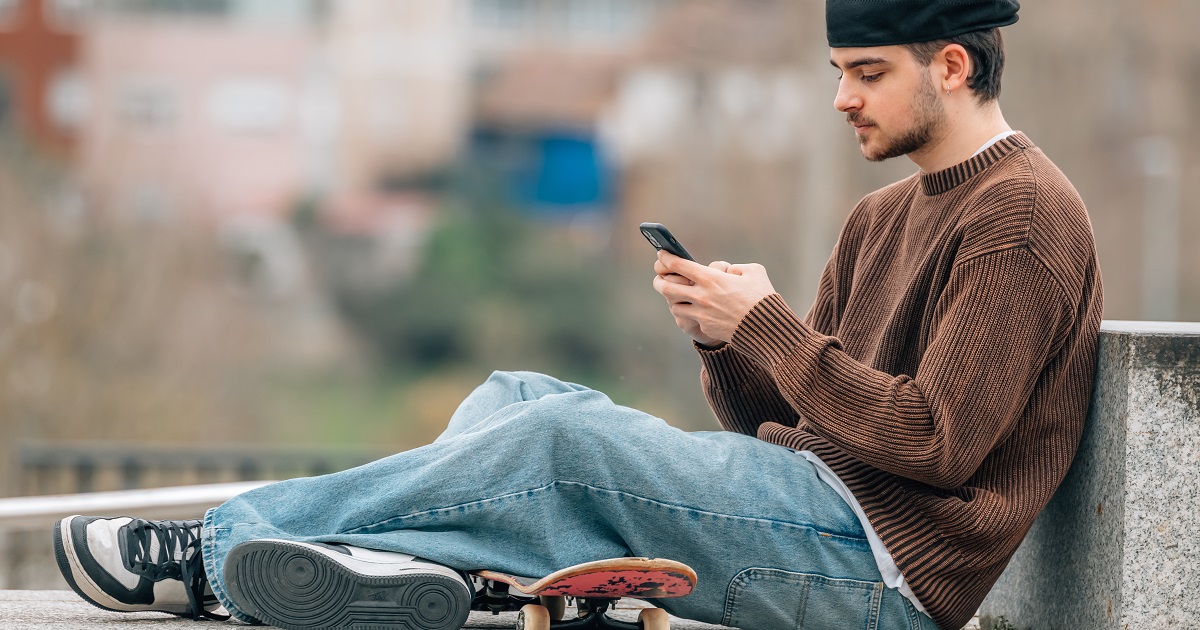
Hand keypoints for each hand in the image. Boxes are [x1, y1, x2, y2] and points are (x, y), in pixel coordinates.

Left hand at [652, 251, 777, 343]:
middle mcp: (701, 296)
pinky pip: (690, 319)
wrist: (766, 329)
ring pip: (674, 306)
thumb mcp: (755, 272)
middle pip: (666, 287)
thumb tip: (728, 271)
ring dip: (674, 300)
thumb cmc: (762, 298)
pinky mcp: (705, 327)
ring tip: (677, 295)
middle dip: (659, 281)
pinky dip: (691, 314)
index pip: (678, 265)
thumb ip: (737, 268)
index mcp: (711, 278)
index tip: (661, 254)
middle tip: (659, 278)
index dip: (666, 258)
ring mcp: (701, 314)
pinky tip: (695, 310)